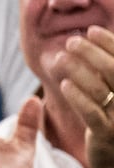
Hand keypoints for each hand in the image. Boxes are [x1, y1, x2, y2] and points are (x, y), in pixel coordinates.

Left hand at [60, 27, 113, 167]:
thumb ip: (108, 77)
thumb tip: (94, 47)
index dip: (110, 43)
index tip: (92, 31)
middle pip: (113, 70)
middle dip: (92, 52)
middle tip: (71, 41)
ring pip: (100, 88)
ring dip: (79, 70)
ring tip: (62, 58)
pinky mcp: (106, 134)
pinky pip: (91, 111)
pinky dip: (77, 96)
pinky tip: (64, 84)